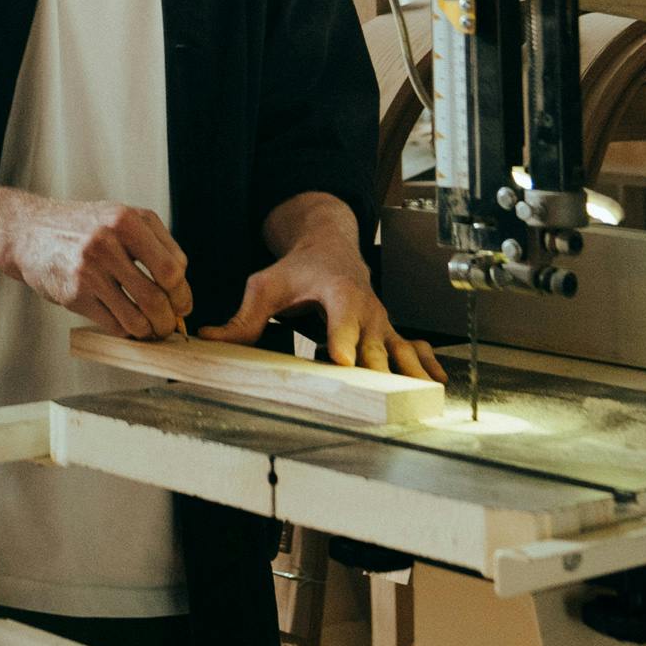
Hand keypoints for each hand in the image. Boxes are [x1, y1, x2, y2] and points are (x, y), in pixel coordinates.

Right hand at [4, 197, 191, 338]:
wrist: (30, 231)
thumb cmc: (83, 227)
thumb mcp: (120, 218)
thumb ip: (155, 243)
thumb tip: (181, 287)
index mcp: (126, 220)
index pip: (173, 269)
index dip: (182, 294)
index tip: (182, 304)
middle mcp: (107, 243)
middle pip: (157, 297)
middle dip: (169, 319)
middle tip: (170, 325)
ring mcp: (88, 270)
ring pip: (137, 318)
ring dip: (151, 331)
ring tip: (151, 330)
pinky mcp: (74, 295)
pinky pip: (114, 325)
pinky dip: (127, 331)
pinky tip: (127, 325)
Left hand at [194, 210, 447, 382]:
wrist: (331, 247)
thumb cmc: (298, 269)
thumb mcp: (265, 286)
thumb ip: (242, 318)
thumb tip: (209, 337)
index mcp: (338, 292)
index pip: (341, 320)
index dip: (343, 340)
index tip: (344, 361)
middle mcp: (366, 309)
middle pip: (373, 344)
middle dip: (375, 369)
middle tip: (379, 396)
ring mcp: (381, 323)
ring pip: (399, 350)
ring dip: (409, 372)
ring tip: (420, 397)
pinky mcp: (388, 334)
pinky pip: (412, 350)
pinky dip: (426, 365)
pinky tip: (437, 384)